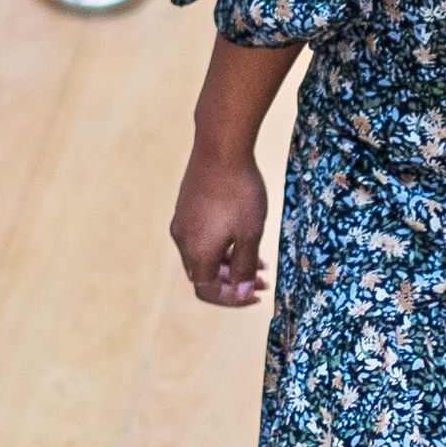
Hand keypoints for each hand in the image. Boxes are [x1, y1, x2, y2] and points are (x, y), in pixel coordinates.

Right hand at [172, 143, 270, 306]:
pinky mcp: (186, 205)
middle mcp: (182, 240)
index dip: (233, 299)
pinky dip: (221, 244)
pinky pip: (201, 235)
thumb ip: (246, 267)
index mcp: (197, 252)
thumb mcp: (251, 234)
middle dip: (234, 281)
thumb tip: (242, 291)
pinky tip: (241, 233)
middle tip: (263, 279)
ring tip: (259, 259)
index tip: (257, 293)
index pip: (208, 291)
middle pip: (204, 274)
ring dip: (230, 262)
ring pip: (204, 254)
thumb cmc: (239, 192)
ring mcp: (182, 220)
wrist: (220, 146)